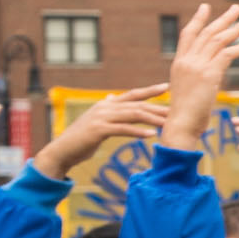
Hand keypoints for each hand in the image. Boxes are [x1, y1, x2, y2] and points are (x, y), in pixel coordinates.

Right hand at [33, 85, 168, 179]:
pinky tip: (150, 135)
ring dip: (152, 119)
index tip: (167, 87)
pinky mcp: (98, 129)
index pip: (133, 94)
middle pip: (137, 105)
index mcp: (106, 104)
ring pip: (133, 115)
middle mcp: (105, 107)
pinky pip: (122, 129)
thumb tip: (113, 97)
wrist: (62, 151)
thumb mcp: (96, 120)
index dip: (150, 90)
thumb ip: (107, 109)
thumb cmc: (82, 138)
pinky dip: (137, 132)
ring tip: (167, 124)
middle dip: (158, 108)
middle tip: (176, 111)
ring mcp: (101, 117)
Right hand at [162, 5, 238, 151]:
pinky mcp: (209, 75)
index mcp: (179, 63)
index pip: (188, 34)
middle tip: (237, 7)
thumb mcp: (187, 89)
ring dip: (236, 28)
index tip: (206, 6)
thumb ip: (196, 76)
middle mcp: (187, 61)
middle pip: (207, 32)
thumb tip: (211, 74)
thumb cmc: (185, 114)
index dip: (198, 19)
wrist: (180, 125)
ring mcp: (197, 66)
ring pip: (219, 40)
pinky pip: (227, 55)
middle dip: (224, 18)